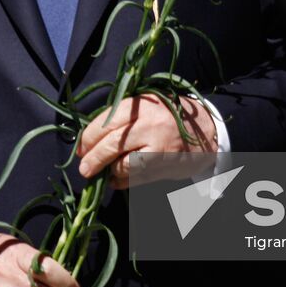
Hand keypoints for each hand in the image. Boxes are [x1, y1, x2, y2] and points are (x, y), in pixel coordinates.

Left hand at [77, 93, 216, 188]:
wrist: (204, 128)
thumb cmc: (166, 114)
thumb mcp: (144, 104)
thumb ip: (120, 117)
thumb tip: (89, 139)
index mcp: (141, 105)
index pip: (107, 122)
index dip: (88, 138)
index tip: (81, 148)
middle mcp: (150, 125)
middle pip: (112, 144)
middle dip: (93, 159)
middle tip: (84, 168)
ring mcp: (160, 147)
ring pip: (124, 165)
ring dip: (109, 172)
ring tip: (103, 172)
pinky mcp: (167, 166)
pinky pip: (138, 178)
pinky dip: (123, 181)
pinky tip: (117, 179)